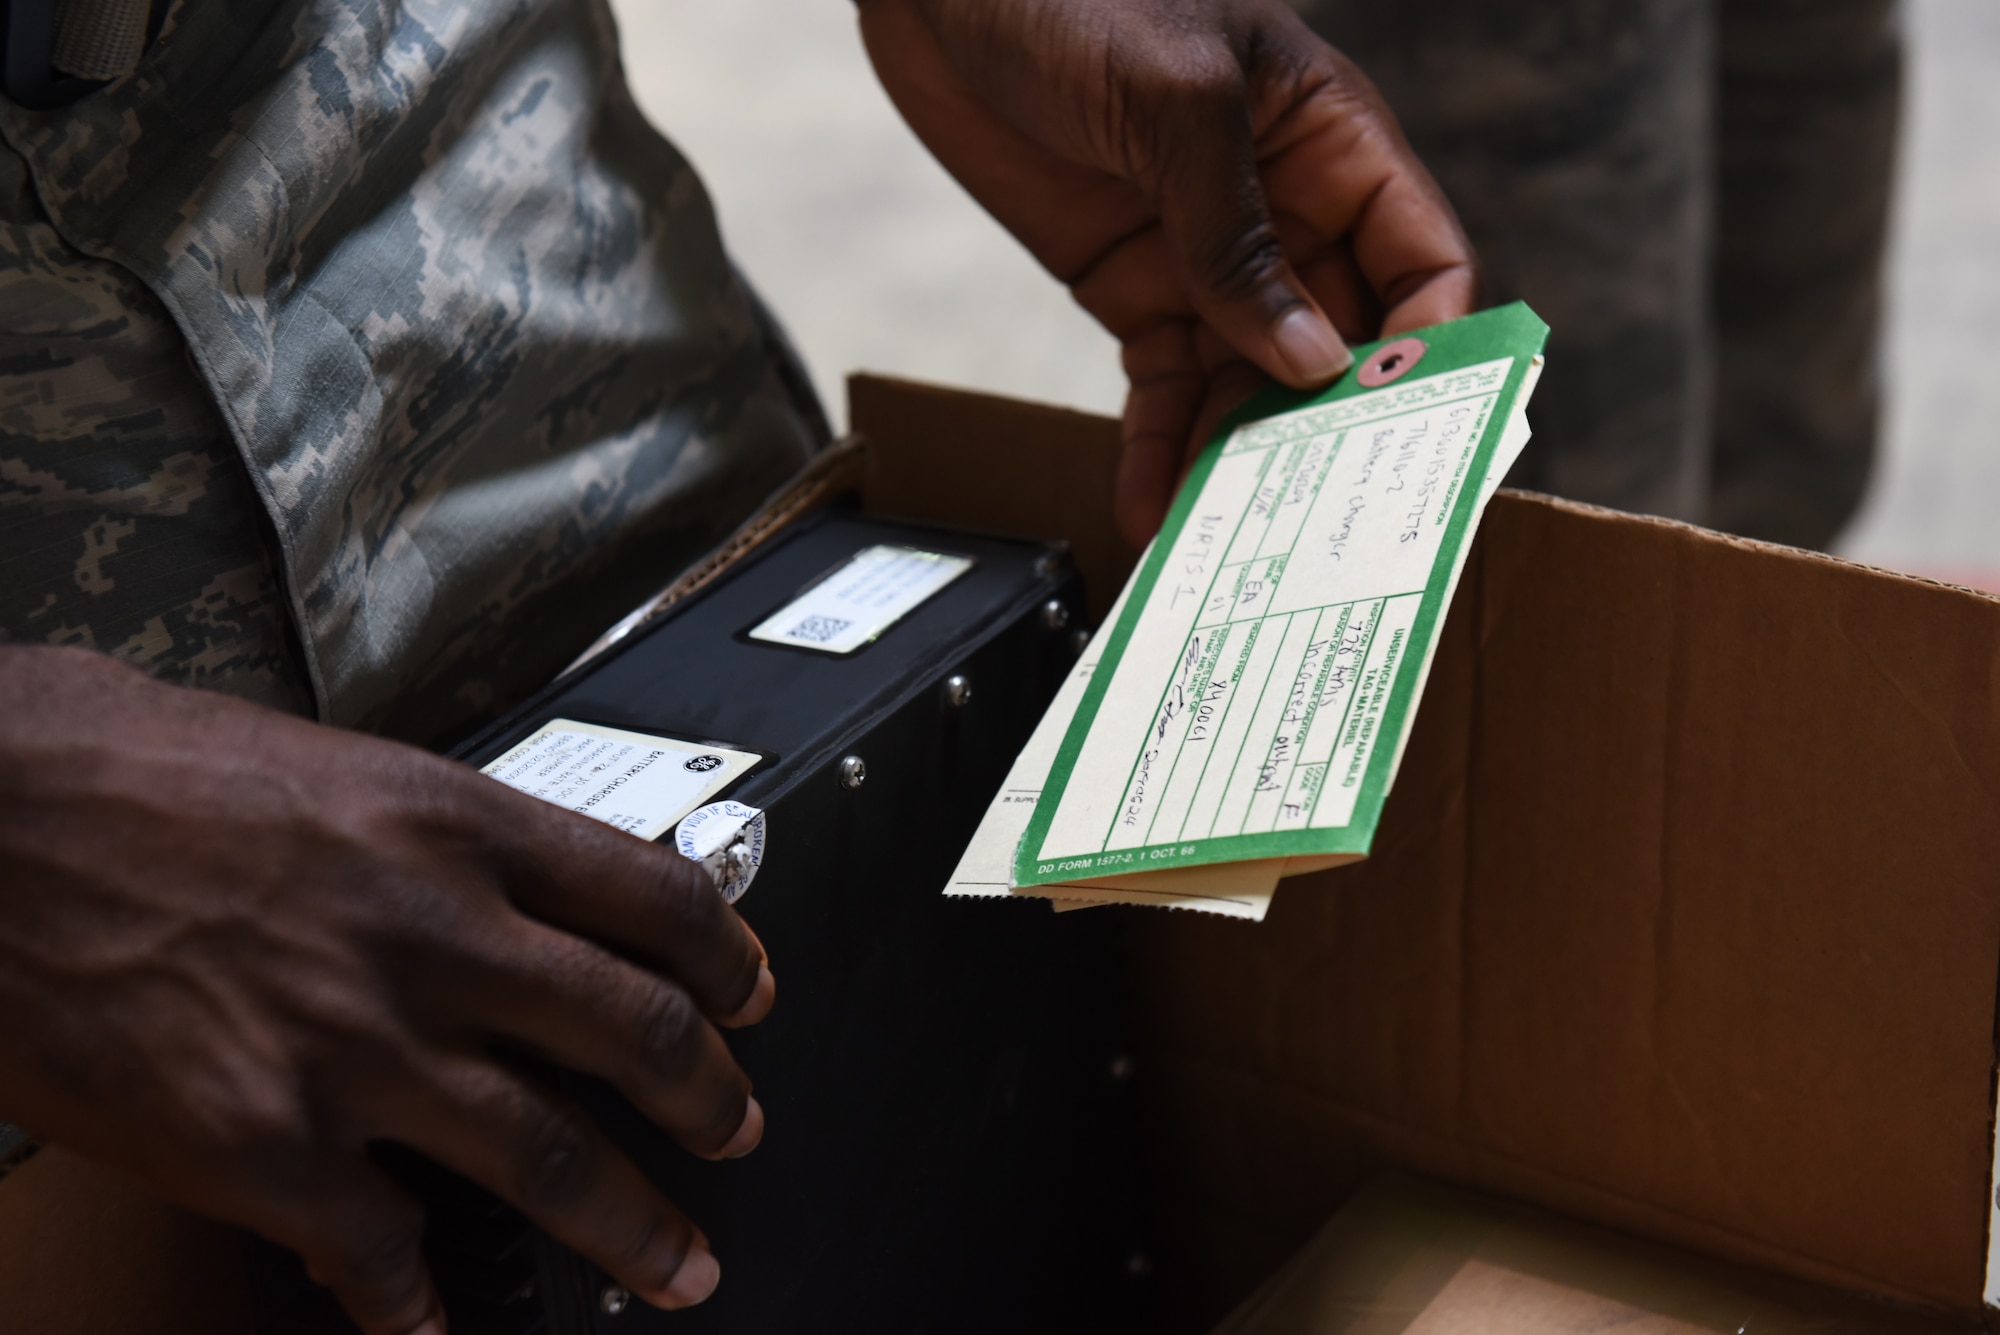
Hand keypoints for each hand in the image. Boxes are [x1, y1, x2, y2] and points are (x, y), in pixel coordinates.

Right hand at [0, 647, 773, 1333]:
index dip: (729, 959)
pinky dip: (414, 1300)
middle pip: (634, 1033)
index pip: (655, 896)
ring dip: (632, 1225)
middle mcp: (429, 933)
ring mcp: (354, 1046)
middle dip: (711, 1098)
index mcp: (452, 824)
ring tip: (676, 1263)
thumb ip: (439, 844)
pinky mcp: (259, 1143)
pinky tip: (427, 1319)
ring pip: (550, 1155)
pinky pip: (380, 1250)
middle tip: (739, 1129)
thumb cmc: (130, 772)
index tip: (751, 995)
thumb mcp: (331, 771)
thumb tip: (522, 896)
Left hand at [859, 0, 1475, 545]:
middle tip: (1317, 514)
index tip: (1413, 422)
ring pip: (1252, 384)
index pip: (1421, 258)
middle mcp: (1284, 211)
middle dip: (1333, 427)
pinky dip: (1159, 449)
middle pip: (1342, 341)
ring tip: (1230, 533)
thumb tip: (1307, 361)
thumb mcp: (1175, 99)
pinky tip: (1152, 507)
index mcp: (1331, 141)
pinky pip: (1164, 388)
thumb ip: (1237, 234)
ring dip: (1242, 458)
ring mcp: (1206, 258)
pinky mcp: (1131, 290)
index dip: (1430, 341)